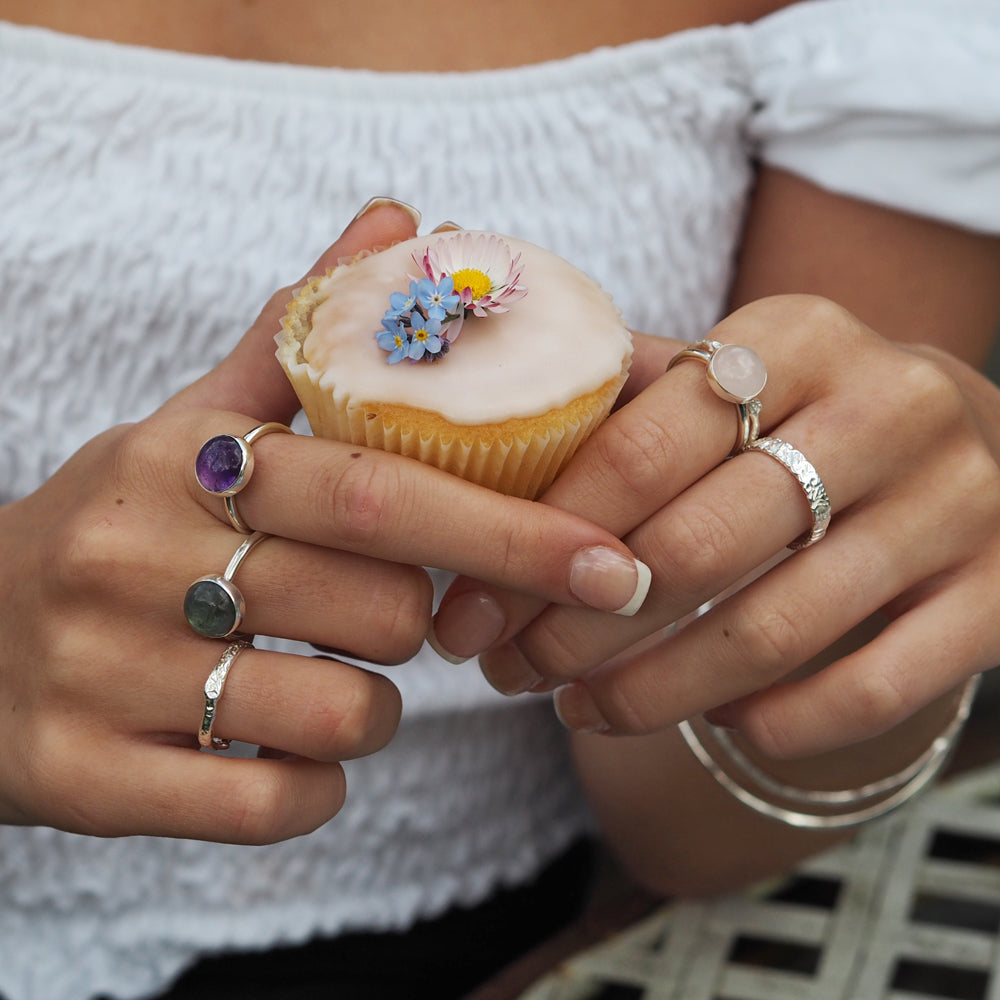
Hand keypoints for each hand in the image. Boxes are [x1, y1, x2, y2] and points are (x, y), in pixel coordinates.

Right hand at [0, 202, 646, 842]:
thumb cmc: (121, 527)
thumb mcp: (196, 425)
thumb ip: (302, 330)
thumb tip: (405, 219)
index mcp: (186, 457)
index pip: (382, 489)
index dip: (511, 530)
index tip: (610, 561)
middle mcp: (137, 555)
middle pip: (384, 612)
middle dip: (423, 624)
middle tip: (384, 611)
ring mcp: (104, 673)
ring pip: (346, 716)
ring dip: (373, 709)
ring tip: (323, 676)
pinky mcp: (85, 778)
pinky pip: (278, 803)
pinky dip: (314, 786)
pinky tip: (276, 748)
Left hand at [433, 295, 999, 757]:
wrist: (985, 441)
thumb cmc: (812, 411)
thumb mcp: (736, 371)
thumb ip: (627, 394)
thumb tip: (480, 437)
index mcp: (797, 336)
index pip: (640, 448)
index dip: (540, 540)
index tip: (472, 607)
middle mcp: (887, 407)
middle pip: (695, 548)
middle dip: (578, 631)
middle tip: (510, 672)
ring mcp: (957, 504)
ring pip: (772, 631)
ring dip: (652, 692)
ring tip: (579, 711)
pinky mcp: (998, 595)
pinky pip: (872, 688)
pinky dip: (774, 723)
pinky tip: (713, 723)